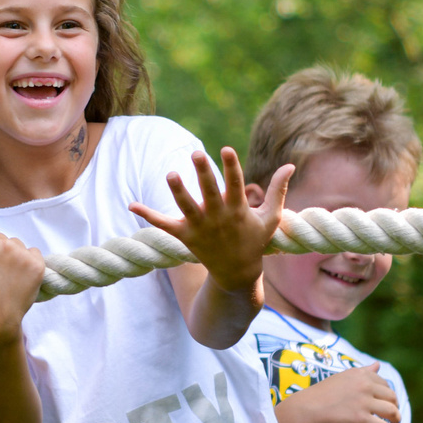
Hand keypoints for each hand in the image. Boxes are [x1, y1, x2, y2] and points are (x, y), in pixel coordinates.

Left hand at [130, 149, 291, 294]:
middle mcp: (218, 218)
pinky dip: (148, 216)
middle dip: (203, 173)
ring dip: (178, 192)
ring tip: (171, 174)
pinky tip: (132, 205)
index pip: (235, 184)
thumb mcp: (271, 217)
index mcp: (238, 210)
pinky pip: (164, 225)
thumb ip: (278, 190)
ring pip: (186, 207)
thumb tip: (290, 165)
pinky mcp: (185, 236)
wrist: (237, 273)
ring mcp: (200, 228)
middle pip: (209, 192)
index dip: (231, 166)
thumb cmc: (255, 240)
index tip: (226, 149)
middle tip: (196, 153)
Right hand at [277, 363, 399, 422]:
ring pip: (392, 411)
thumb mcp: (343, 378)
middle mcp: (364, 385)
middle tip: (393, 416)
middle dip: (395, 406)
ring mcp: (363, 402)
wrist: (305, 411)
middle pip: (391, 396)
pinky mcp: (361, 419)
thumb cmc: (320, 396)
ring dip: (396, 419)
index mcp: (359, 374)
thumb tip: (378, 364)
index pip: (384, 383)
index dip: (388, 394)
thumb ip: (363, 372)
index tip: (386, 402)